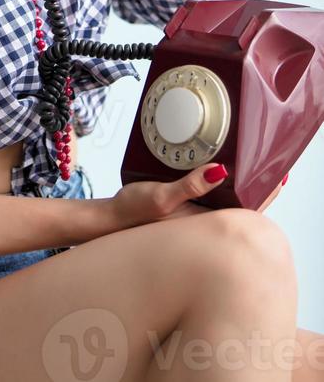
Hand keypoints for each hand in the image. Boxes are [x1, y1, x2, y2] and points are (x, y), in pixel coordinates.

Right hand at [110, 166, 287, 232]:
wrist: (109, 219)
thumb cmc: (133, 212)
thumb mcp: (161, 197)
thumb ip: (190, 185)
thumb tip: (220, 171)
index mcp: (204, 223)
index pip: (246, 210)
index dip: (265, 193)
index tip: (278, 177)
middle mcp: (203, 221)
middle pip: (239, 203)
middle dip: (255, 186)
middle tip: (266, 163)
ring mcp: (194, 215)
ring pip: (224, 199)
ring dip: (237, 184)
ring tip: (250, 164)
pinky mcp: (184, 208)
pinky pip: (209, 196)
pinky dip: (218, 182)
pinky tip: (217, 170)